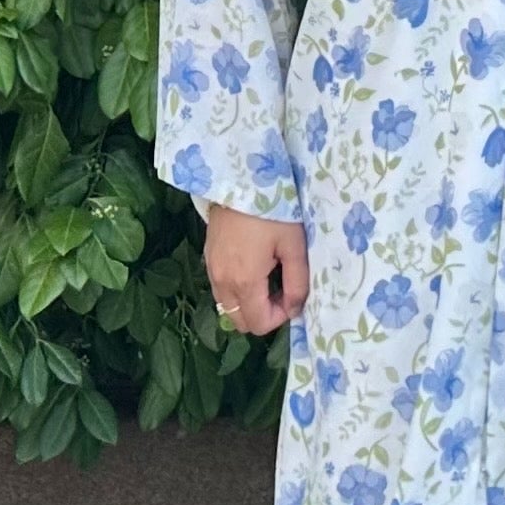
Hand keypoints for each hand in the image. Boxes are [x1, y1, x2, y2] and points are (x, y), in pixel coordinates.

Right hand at [203, 205, 308, 336]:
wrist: (239, 179)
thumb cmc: (272, 211)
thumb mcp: (293, 245)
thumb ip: (297, 283)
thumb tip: (294, 308)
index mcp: (245, 282)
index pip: (259, 324)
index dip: (280, 317)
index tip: (292, 295)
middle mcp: (223, 282)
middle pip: (241, 321)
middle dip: (263, 314)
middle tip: (280, 288)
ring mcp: (211, 269)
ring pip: (229, 306)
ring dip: (249, 302)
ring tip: (267, 276)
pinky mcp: (208, 256)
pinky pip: (221, 288)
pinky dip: (236, 289)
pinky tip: (251, 265)